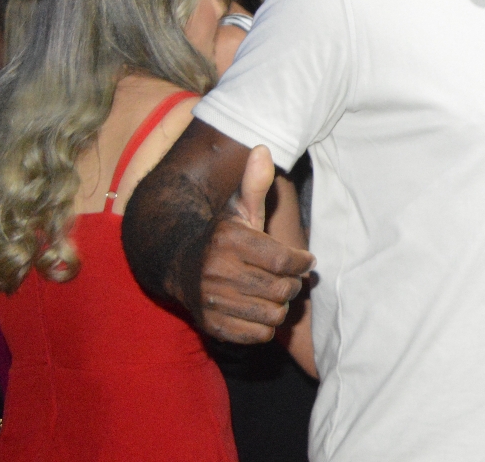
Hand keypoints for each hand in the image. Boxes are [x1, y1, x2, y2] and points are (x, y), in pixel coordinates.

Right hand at [196, 145, 314, 342]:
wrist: (180, 267)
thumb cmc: (224, 236)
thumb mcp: (240, 208)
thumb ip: (255, 183)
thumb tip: (263, 148)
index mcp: (229, 240)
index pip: (286, 261)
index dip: (302, 262)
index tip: (304, 260)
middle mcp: (217, 271)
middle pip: (283, 290)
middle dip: (292, 284)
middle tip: (286, 277)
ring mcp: (212, 301)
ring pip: (274, 314)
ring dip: (279, 304)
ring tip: (270, 292)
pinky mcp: (212, 326)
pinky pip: (260, 335)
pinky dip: (265, 325)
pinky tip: (256, 308)